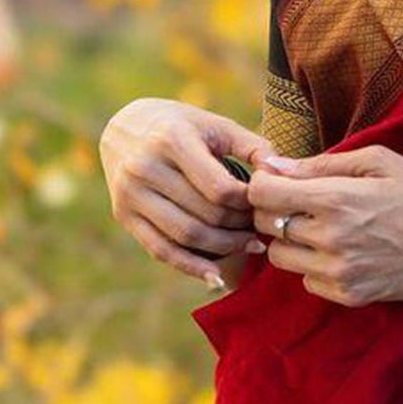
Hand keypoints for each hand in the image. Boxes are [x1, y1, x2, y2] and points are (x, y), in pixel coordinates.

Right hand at [99, 97, 273, 288]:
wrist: (123, 127)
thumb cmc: (183, 126)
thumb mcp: (217, 126)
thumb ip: (254, 147)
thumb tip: (279, 176)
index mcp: (171, 139)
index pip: (221, 189)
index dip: (248, 203)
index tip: (262, 203)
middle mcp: (145, 167)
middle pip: (206, 215)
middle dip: (240, 226)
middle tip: (259, 227)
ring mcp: (130, 194)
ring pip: (186, 236)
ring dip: (224, 247)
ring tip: (248, 244)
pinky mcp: (123, 215)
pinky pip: (161, 250)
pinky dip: (191, 268)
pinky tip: (217, 277)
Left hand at [245, 143, 402, 306]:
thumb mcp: (378, 161)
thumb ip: (322, 163)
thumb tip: (276, 165)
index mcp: (334, 199)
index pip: (261, 194)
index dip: (262, 183)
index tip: (276, 181)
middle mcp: (330, 239)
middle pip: (265, 225)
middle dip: (273, 210)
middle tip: (299, 203)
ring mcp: (338, 272)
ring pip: (279, 257)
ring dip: (290, 241)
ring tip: (319, 229)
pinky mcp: (348, 295)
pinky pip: (306, 281)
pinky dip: (313, 266)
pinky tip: (339, 252)